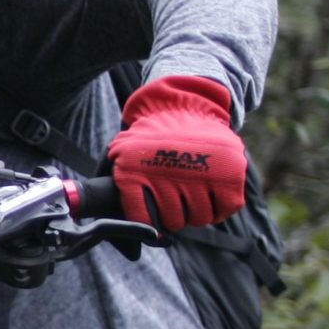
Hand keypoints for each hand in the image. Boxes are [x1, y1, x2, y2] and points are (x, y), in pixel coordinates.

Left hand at [105, 75, 246, 231]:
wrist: (184, 105)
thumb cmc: (150, 136)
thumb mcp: (121, 150)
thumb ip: (109, 177)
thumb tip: (98, 208)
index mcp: (132, 173)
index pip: (143, 220)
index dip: (151, 223)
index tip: (155, 218)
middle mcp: (166, 176)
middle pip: (175, 221)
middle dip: (176, 216)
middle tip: (178, 202)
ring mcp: (200, 175)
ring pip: (200, 218)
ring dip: (198, 212)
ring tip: (194, 196)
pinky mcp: (229, 174)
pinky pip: (225, 209)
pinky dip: (221, 207)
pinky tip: (213, 195)